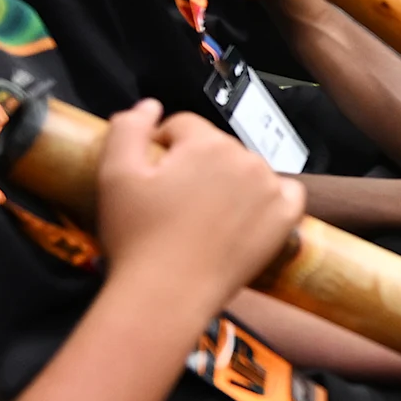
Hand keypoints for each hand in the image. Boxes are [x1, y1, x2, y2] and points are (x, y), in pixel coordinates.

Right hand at [94, 100, 304, 298]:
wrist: (166, 294)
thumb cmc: (137, 237)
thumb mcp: (114, 174)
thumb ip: (128, 128)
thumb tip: (150, 105)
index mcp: (208, 144)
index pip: (183, 126)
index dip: (161, 146)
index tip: (148, 176)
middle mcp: (247, 159)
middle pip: (216, 147)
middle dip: (194, 165)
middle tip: (171, 202)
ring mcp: (272, 189)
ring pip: (245, 169)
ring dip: (227, 182)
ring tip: (200, 215)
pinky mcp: (286, 218)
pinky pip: (284, 193)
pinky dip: (267, 199)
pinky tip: (242, 217)